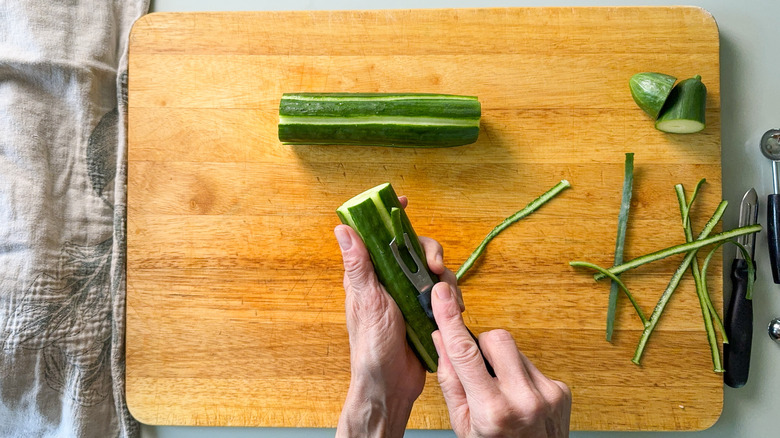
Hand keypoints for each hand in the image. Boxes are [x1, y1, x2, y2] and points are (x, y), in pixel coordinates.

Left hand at [334, 197, 459, 436]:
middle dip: (430, 253)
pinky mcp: (426, 312)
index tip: (404, 202)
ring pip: (435, 271)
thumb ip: (359, 265)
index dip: (391, 217)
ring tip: (444, 298)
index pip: (379, 236)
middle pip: (415, 249)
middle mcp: (390, 282)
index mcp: (369, 275)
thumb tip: (342, 228)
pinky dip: (451, 298)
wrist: (392, 383)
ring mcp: (410, 297)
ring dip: (445, 280)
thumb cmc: (371, 345)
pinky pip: (445, 294)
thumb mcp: (366, 300)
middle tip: (436, 267)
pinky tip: (451, 311)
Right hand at [431, 282, 570, 437]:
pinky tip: (519, 398)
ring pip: (515, 349)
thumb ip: (450, 380)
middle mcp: (523, 401)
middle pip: (496, 339)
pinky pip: (532, 365)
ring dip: (502, 362)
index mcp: (492, 411)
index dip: (450, 319)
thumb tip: (441, 338)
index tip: (441, 296)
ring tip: (501, 391)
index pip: (465, 353)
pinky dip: (520, 375)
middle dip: (482, 346)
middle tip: (479, 369)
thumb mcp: (462, 425)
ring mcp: (547, 395)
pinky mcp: (561, 391)